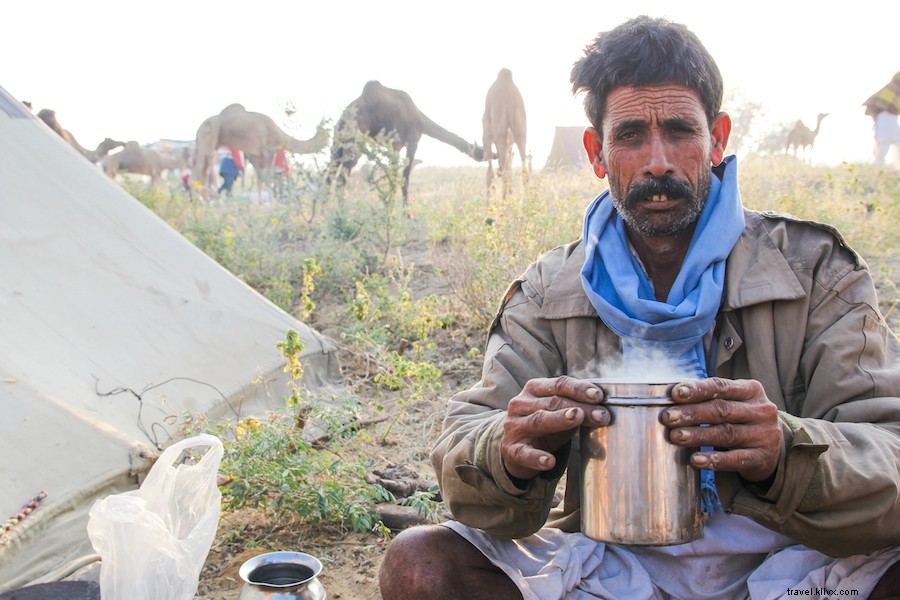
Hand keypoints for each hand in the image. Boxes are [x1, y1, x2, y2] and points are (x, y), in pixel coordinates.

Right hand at [502, 376, 609, 480]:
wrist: (513, 448)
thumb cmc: (543, 426)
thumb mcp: (559, 413)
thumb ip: (577, 408)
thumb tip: (604, 408)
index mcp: (534, 389)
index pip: (558, 384)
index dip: (579, 389)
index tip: (599, 395)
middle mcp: (520, 404)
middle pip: (553, 402)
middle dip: (580, 408)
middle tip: (602, 415)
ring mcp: (514, 426)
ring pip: (538, 421)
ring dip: (560, 420)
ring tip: (578, 418)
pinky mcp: (511, 450)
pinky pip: (525, 453)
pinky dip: (537, 458)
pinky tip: (550, 461)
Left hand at [660, 378, 782, 482]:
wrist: (771, 449)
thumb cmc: (740, 419)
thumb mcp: (731, 402)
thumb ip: (707, 397)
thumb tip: (674, 395)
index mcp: (751, 390)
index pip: (721, 387)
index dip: (698, 390)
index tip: (675, 394)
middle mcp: (761, 410)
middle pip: (722, 410)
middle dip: (692, 413)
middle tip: (668, 417)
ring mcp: (765, 435)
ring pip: (726, 434)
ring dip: (698, 435)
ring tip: (676, 437)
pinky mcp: (763, 458)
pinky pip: (736, 459)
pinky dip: (714, 460)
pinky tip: (695, 460)